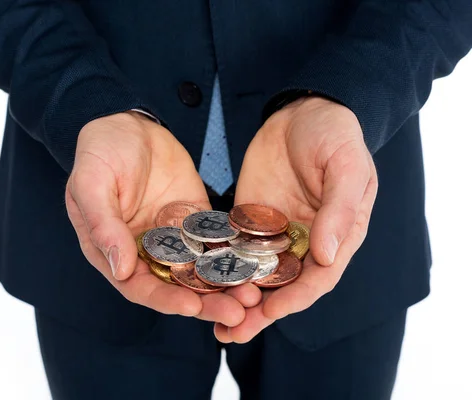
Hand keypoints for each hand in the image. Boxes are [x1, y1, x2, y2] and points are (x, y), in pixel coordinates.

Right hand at [65, 111, 259, 326]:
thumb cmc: (100, 151)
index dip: (164, 300)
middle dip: (205, 303)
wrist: (128, 123)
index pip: (139, 287)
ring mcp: (172, 238)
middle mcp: (145, 252)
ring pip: (200, 271)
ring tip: (254, 297)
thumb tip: (120, 268)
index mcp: (114, 251)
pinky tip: (257, 265)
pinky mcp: (195, 222)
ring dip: (225, 286)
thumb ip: (103, 224)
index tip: (191, 307)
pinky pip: (216, 243)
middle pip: (176, 287)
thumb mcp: (92, 183)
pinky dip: (234, 257)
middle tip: (237, 314)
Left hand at [215, 96, 377, 341]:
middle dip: (259, 311)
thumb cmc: (333, 134)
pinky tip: (198, 282)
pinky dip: (220, 268)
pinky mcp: (249, 220)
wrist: (302, 108)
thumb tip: (327, 254)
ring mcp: (275, 232)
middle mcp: (304, 241)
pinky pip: (233, 248)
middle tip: (231, 333)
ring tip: (210, 323)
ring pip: (256, 274)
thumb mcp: (345, 165)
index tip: (272, 311)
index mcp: (336, 235)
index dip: (296, 297)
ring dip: (236, 298)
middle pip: (283, 286)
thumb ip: (340, 209)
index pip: (318, 277)